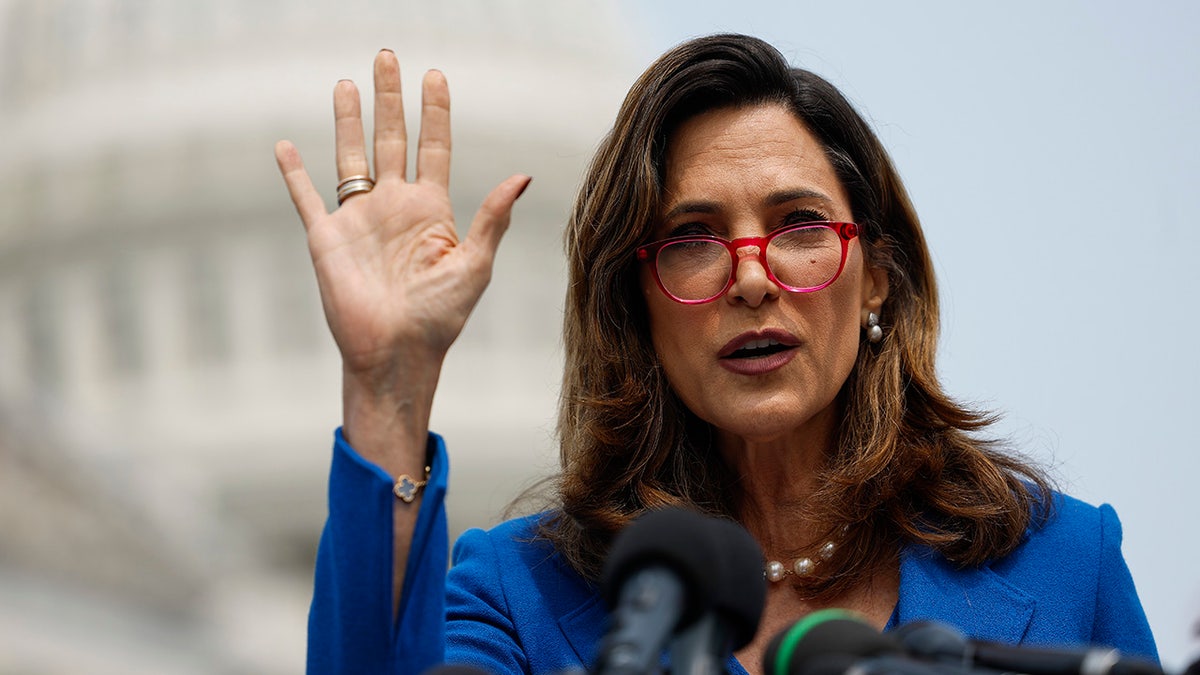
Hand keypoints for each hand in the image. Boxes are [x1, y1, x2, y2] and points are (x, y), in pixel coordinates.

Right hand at [275, 49, 529, 388]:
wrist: (397, 354)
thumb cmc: (440, 317)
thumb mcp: (475, 265)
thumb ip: (493, 218)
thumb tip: (523, 175)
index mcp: (432, 210)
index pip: (434, 147)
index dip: (435, 112)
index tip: (435, 75)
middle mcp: (395, 207)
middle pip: (392, 138)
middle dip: (390, 98)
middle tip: (386, 56)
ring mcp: (359, 220)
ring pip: (351, 156)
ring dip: (347, 120)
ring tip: (346, 83)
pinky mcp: (326, 239)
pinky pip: (306, 198)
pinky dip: (293, 173)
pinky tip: (285, 146)